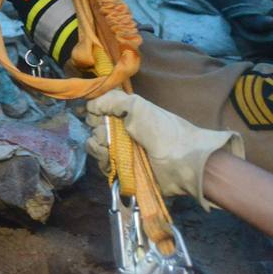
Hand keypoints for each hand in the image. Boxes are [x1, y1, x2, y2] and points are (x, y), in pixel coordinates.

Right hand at [86, 90, 242, 210]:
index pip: (98, 113)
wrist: (183, 162)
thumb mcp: (137, 106)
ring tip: (112, 150)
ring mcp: (123, 154)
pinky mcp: (124, 173)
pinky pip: (104, 167)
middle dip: (98, 132)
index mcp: (126, 117)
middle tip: (110, 134)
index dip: (94, 114)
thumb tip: (89, 105)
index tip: (97, 116)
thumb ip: (111, 100)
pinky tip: (113, 161)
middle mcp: (123, 134)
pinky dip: (105, 163)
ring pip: (95, 149)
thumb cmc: (162, 130)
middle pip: (94, 131)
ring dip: (100, 148)